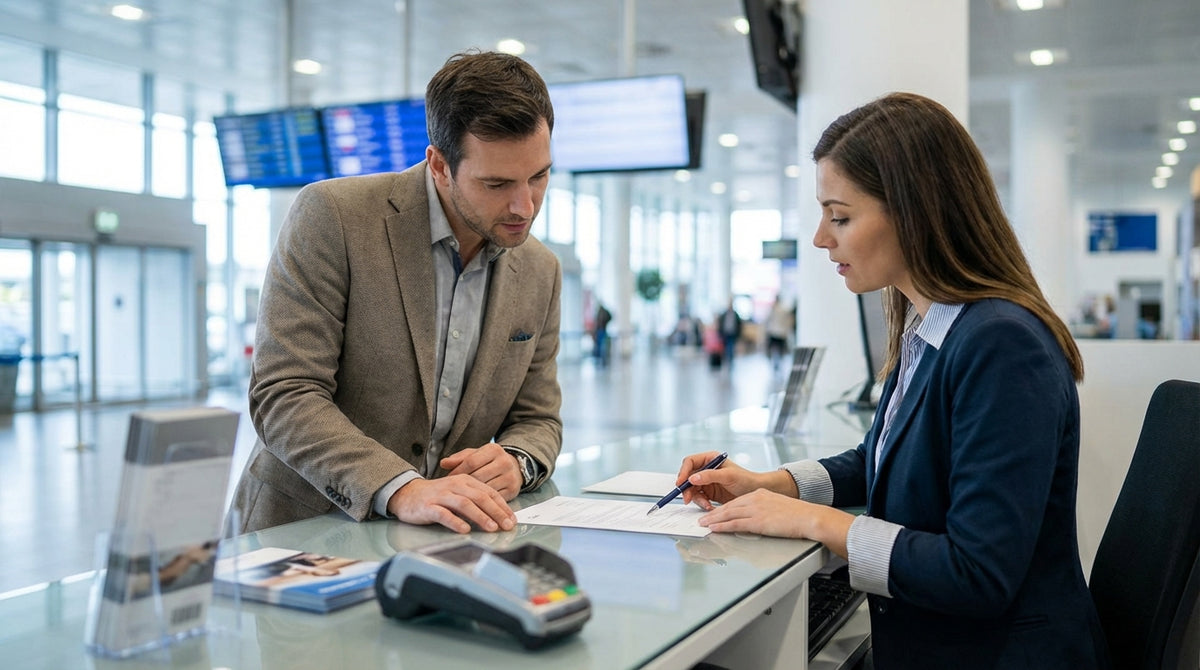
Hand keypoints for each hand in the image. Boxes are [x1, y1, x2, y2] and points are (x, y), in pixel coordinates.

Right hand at [386, 475, 516, 533]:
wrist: (407, 494)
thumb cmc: (436, 495)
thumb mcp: (458, 492)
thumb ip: (476, 500)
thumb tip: (498, 515)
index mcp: (465, 481)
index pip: (488, 492)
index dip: (502, 506)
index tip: (512, 519)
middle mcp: (455, 486)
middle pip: (480, 497)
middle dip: (496, 512)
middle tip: (506, 525)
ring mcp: (441, 496)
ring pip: (464, 504)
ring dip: (480, 516)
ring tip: (491, 527)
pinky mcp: (428, 507)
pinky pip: (444, 514)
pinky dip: (455, 522)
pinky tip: (465, 529)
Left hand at [440, 442, 523, 499]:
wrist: (514, 468)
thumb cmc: (488, 462)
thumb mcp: (476, 455)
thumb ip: (459, 458)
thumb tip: (443, 463)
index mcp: (494, 450)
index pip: (471, 461)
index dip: (458, 471)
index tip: (449, 479)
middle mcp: (504, 462)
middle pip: (478, 477)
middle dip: (463, 485)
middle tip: (452, 492)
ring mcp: (510, 477)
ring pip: (485, 489)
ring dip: (472, 496)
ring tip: (460, 499)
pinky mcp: (513, 491)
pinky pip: (493, 499)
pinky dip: (482, 504)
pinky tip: (474, 505)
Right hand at [675, 451, 796, 509]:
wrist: (755, 493)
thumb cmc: (746, 479)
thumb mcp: (728, 476)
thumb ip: (710, 475)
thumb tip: (692, 477)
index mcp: (710, 459)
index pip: (690, 462)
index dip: (683, 472)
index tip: (681, 482)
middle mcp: (706, 469)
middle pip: (687, 477)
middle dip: (687, 488)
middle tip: (687, 498)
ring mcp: (707, 481)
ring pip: (691, 489)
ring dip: (696, 498)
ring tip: (706, 505)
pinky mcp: (709, 492)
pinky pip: (698, 498)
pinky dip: (702, 503)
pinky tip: (709, 506)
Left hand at [698, 490, 852, 556]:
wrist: (809, 517)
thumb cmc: (797, 515)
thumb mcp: (777, 506)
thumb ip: (764, 510)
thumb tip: (756, 519)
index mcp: (760, 494)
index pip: (736, 501)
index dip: (722, 508)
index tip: (714, 512)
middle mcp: (755, 499)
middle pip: (729, 506)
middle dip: (713, 513)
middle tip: (702, 518)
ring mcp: (756, 510)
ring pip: (728, 514)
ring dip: (713, 519)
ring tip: (703, 524)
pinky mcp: (758, 521)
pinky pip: (735, 524)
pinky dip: (722, 526)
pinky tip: (714, 528)